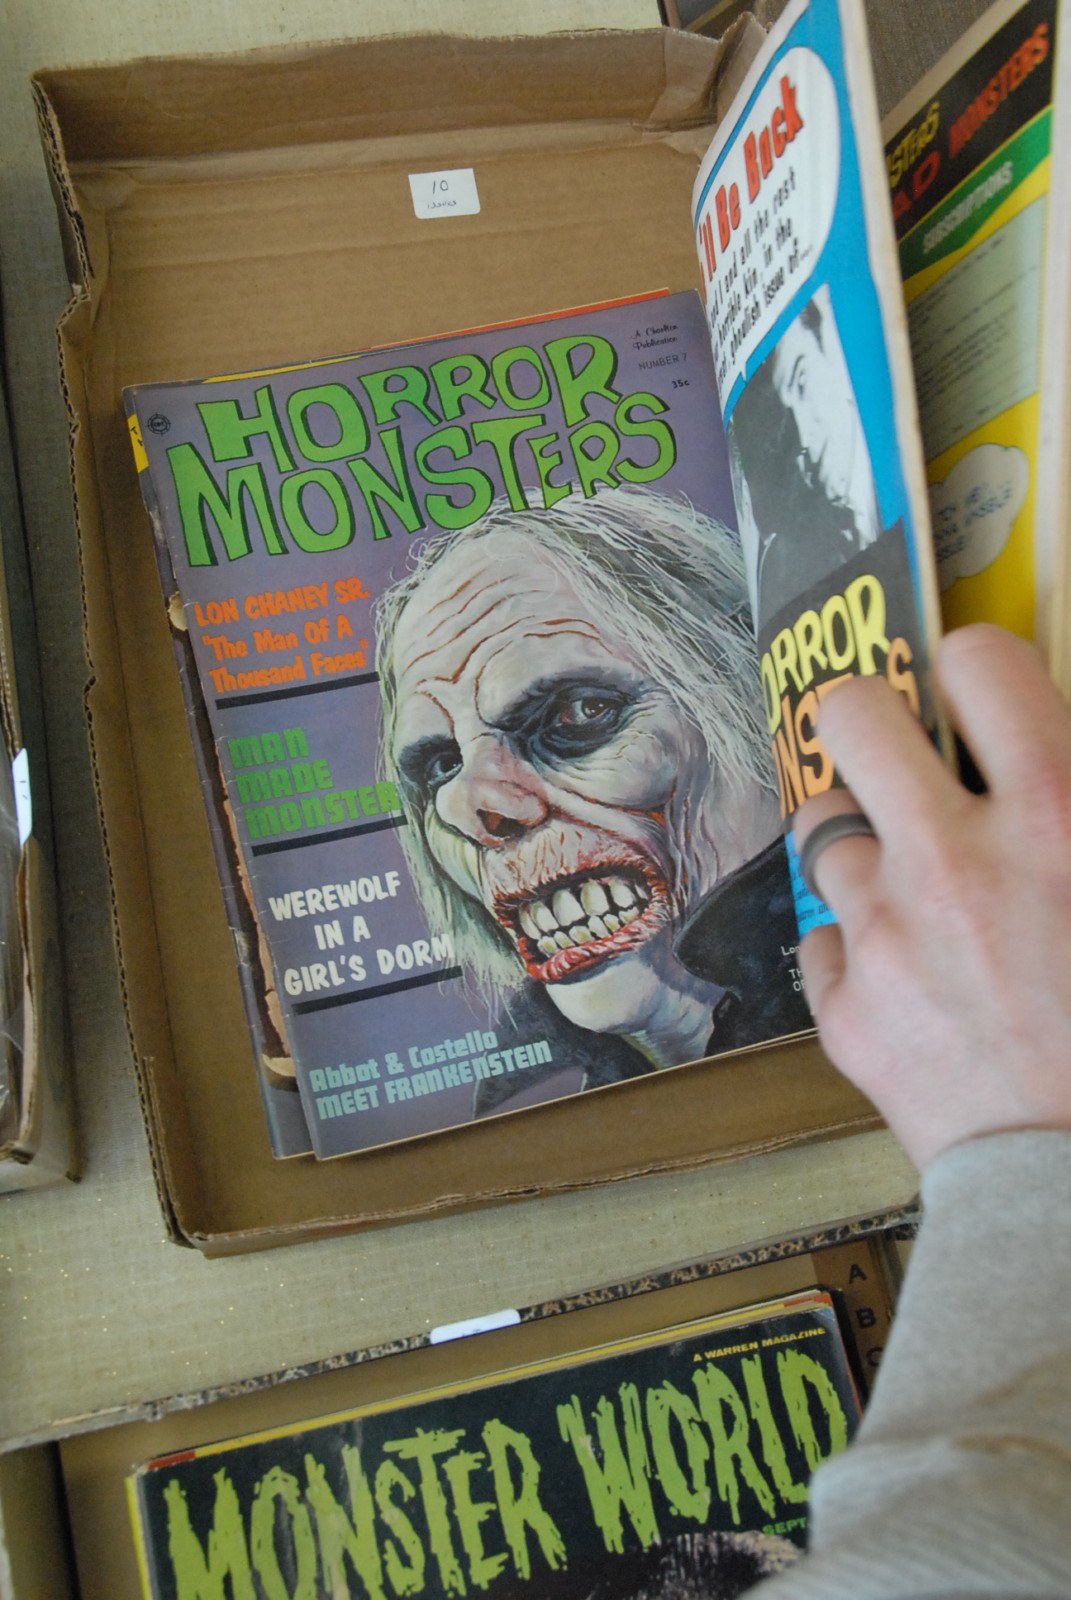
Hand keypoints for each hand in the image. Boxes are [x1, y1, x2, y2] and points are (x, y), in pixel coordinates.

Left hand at [793, 622, 1070, 1170]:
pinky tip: (911, 978)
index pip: (979, 661)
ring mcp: (886, 934)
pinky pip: (824, 939)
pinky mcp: (845, 1008)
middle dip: (867, 719)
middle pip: (850, 713)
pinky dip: (859, 950)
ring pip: (823, 830)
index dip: (974, 665)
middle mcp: (956, 860)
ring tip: (915, 889)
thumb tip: (1047, 764)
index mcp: (1058, 816)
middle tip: (893, 753)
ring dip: (864, 847)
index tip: (976, 690)